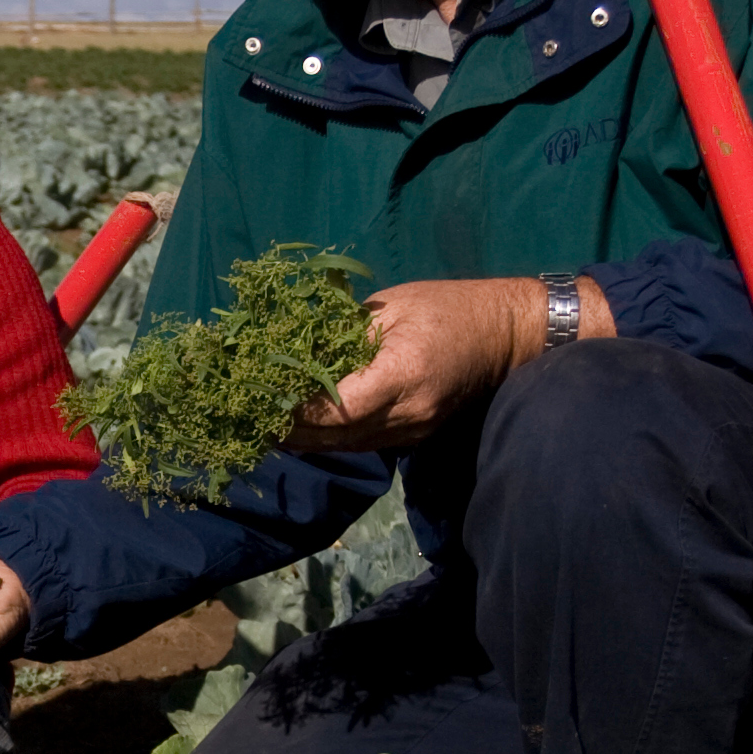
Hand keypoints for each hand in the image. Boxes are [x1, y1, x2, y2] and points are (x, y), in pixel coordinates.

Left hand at [285, 276, 607, 453]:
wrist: (507, 336)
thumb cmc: (448, 307)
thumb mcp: (389, 306)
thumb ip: (341, 334)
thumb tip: (290, 352)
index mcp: (401, 374)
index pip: (333, 407)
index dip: (290, 408)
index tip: (254, 396)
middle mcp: (406, 415)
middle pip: (333, 437)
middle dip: (287, 429)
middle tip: (245, 414)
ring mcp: (412, 433)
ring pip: (343, 447)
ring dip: (303, 439)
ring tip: (262, 423)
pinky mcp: (413, 438)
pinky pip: (361, 443)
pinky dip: (328, 437)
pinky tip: (300, 426)